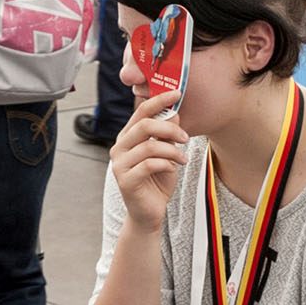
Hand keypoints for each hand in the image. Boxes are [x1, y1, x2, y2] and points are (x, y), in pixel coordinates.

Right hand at [110, 89, 186, 234]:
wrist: (149, 211)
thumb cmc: (157, 180)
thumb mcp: (166, 153)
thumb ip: (166, 134)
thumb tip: (174, 113)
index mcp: (128, 136)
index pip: (141, 111)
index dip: (159, 100)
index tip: (177, 93)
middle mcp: (120, 147)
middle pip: (144, 125)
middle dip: (170, 128)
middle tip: (185, 137)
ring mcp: (120, 164)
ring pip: (150, 146)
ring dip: (172, 150)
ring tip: (182, 158)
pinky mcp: (126, 180)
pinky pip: (149, 164)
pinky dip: (166, 164)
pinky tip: (173, 168)